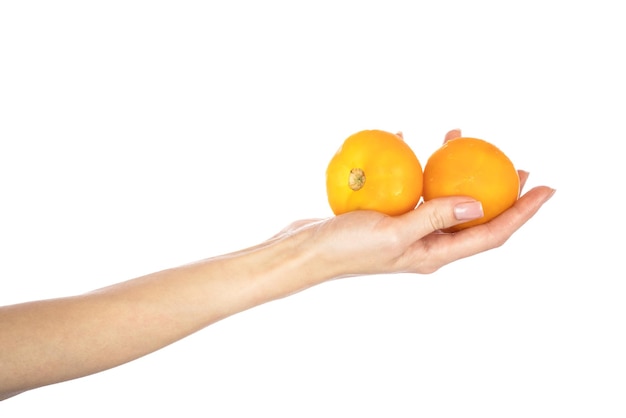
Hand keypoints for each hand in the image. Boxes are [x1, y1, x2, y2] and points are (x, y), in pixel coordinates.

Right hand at [279, 129, 554, 277]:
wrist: (306, 251)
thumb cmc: (346, 247)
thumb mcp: (394, 232)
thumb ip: (435, 218)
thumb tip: (479, 205)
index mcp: (434, 254)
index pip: (491, 234)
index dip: (522, 213)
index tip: (546, 189)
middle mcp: (426, 244)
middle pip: (475, 217)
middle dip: (502, 194)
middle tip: (518, 166)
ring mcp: (407, 230)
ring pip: (444, 198)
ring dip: (457, 171)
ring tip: (461, 140)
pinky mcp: (388, 216)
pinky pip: (413, 189)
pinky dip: (417, 167)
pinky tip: (409, 141)